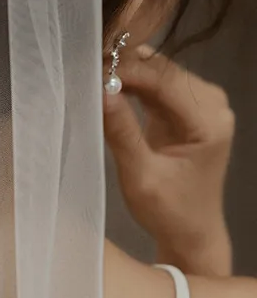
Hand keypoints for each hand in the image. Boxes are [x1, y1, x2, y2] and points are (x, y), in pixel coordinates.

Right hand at [103, 45, 234, 276]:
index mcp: (209, 123)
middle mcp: (211, 105)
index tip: (91, 70)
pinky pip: (153, 80)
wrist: (190, 231)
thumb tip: (101, 90)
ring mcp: (200, 103)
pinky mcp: (184, 105)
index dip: (127, 70)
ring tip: (91, 75)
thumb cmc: (168, 211)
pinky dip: (129, 79)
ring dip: (124, 70)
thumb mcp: (140, 176)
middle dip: (124, 66)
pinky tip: (106, 83)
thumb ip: (122, 132)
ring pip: (156, 69)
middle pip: (162, 69)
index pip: (164, 79)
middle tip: (86, 70)